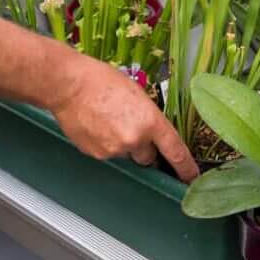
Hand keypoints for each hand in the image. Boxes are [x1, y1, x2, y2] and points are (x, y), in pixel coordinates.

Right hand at [50, 55, 197, 181]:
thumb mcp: (136, 94)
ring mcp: (115, 149)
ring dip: (122, 144)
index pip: (175, 151)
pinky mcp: (97, 154)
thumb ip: (148, 117)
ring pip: (126, 155)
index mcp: (150, 121)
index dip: (186, 167)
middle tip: (128, 125)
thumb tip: (151, 131)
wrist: (68, 85)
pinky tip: (96, 126)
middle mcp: (135, 139)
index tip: (191, 177)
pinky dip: (105, 144)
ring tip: (107, 121)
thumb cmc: (100, 81)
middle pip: (148, 157)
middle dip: (142, 147)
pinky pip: (108, 154)